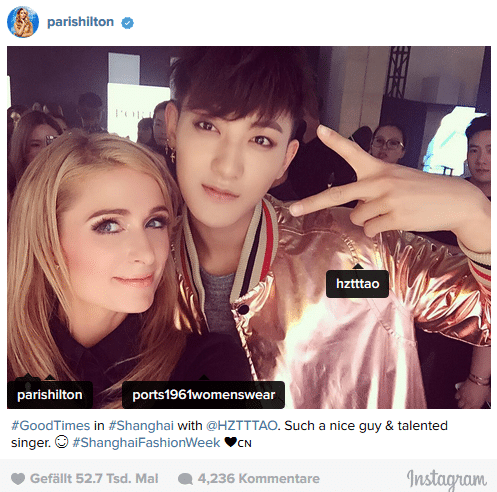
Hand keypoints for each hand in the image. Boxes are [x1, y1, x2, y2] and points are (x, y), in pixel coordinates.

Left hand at [289, 125, 489, 250]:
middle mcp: (379, 182)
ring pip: (357, 218)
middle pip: (337, 194)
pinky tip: (395, 221)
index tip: (319, 130)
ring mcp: (386, 200)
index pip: (353, 152)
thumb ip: (372, 188)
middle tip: (293, 209)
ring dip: (368, 220)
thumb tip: (355, 210)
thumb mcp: (396, 178)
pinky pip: (371, 229)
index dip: (335, 141)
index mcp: (378, 168)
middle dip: (312, 203)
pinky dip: (378, 229)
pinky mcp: (394, 217)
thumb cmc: (420, 189)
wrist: (453, 200)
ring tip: (389, 211)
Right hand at [455, 379, 489, 408]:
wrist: (477, 380)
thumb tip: (477, 403)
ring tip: (463, 401)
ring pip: (459, 404)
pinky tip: (460, 395)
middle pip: (464, 409)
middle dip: (465, 408)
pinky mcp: (460, 392)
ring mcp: (464, 398)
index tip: (471, 408)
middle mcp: (470, 402)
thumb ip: (479, 402)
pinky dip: (458, 397)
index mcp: (477, 405)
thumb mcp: (484, 397)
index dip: (471, 409)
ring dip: (461, 403)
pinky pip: (456, 397)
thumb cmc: (483, 387)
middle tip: (466, 406)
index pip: (472, 410)